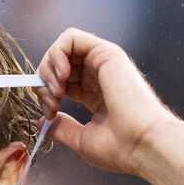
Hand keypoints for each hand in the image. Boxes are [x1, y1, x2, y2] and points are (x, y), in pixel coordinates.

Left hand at [33, 29, 178, 176]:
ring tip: (56, 91)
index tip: (48, 114)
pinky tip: (62, 76)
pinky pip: (71, 37)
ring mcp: (103, 62)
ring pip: (61, 48)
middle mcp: (99, 75)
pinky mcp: (106, 52)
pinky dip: (57, 53)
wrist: (141, 144)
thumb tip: (43, 122)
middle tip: (50, 103)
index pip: (61, 82)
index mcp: (95, 94)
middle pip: (58, 64)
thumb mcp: (81, 140)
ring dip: (48, 69)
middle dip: (43, 83)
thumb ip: (62, 128)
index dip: (46, 94)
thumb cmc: (120, 147)